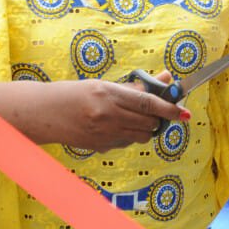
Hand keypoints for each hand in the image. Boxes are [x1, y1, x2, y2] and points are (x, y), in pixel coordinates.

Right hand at [45, 72, 186, 151]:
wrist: (44, 114)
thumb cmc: (73, 94)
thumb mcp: (103, 85)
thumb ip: (135, 86)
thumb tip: (166, 80)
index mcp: (107, 95)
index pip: (148, 103)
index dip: (169, 109)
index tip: (184, 112)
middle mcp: (107, 116)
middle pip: (149, 123)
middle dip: (158, 118)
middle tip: (157, 111)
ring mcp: (104, 134)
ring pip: (142, 136)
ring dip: (146, 128)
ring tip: (133, 117)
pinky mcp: (101, 148)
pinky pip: (127, 143)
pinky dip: (130, 136)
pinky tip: (117, 127)